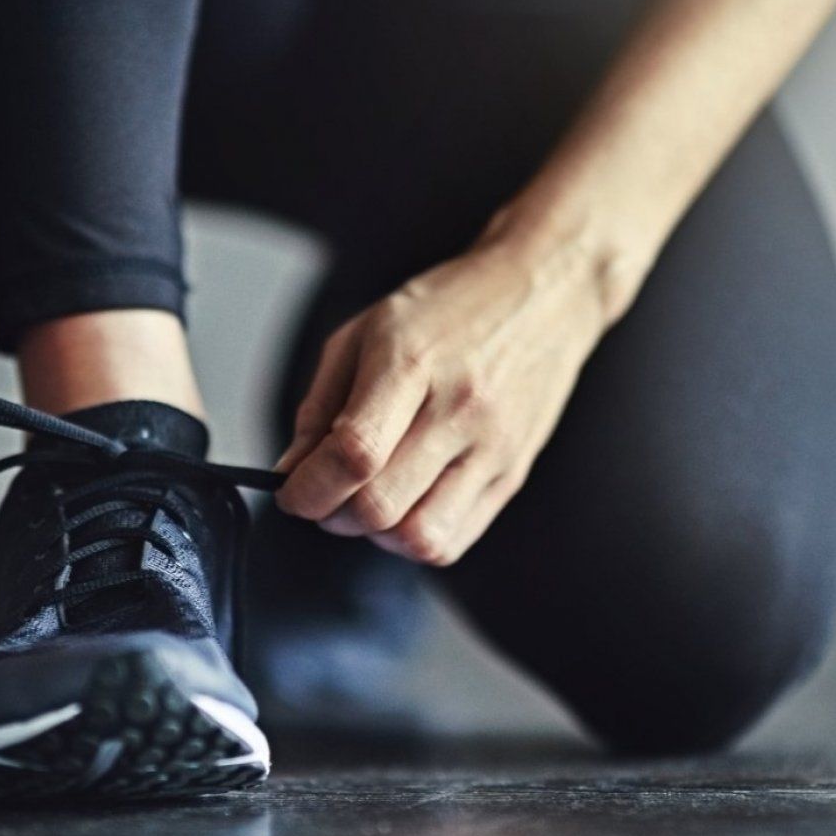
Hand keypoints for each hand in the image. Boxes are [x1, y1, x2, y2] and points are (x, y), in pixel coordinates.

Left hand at [274, 236, 612, 564]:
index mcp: (413, 362)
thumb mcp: (367, 331)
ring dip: (377, 535)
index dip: (309, 489)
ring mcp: (494, 448)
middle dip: (333, 515)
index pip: (355, 453)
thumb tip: (292, 472)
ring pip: (420, 538)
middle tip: (325, 496)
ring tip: (369, 502)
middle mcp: (460, 409)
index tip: (293, 493)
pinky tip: (407, 505)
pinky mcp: (513, 474)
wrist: (543, 295)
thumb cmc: (450, 309)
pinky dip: (415, 539)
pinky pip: (455, 540)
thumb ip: (322, 404)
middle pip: (381, 505)